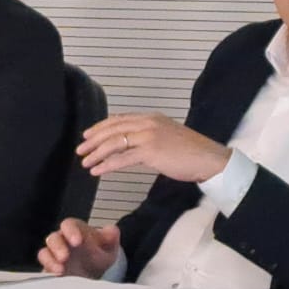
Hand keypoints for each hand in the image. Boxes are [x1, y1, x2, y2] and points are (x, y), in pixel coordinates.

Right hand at [39, 219, 121, 279]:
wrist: (97, 270)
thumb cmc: (100, 253)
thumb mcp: (109, 244)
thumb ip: (111, 235)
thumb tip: (111, 230)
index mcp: (76, 229)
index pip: (69, 225)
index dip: (71, 231)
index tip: (77, 241)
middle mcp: (62, 239)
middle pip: (54, 238)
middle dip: (58, 247)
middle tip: (64, 256)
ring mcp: (55, 253)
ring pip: (46, 252)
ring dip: (51, 260)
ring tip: (60, 270)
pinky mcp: (51, 266)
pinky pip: (45, 266)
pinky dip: (49, 269)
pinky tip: (58, 275)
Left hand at [78, 112, 229, 182]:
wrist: (209, 158)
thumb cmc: (191, 152)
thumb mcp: (167, 136)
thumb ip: (149, 136)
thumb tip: (131, 144)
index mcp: (151, 117)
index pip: (119, 120)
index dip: (101, 127)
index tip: (88, 135)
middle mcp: (148, 123)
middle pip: (113, 129)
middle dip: (93, 140)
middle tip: (80, 149)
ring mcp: (149, 136)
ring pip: (114, 143)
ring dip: (96, 153)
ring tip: (85, 162)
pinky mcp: (151, 151)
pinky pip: (122, 158)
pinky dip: (107, 165)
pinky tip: (97, 171)